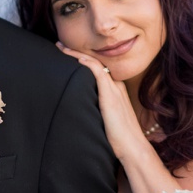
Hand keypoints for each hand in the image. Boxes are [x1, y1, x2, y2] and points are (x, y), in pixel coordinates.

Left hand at [56, 42, 145, 161]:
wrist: (133, 147)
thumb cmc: (120, 139)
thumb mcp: (106, 121)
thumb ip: (97, 112)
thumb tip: (80, 113)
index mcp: (115, 91)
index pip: (97, 69)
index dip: (81, 60)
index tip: (67, 54)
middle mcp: (116, 86)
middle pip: (95, 62)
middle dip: (76, 52)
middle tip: (60, 45)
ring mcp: (114, 89)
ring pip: (94, 64)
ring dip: (77, 54)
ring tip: (61, 47)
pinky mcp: (111, 96)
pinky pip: (99, 73)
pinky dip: (88, 64)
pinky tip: (77, 58)